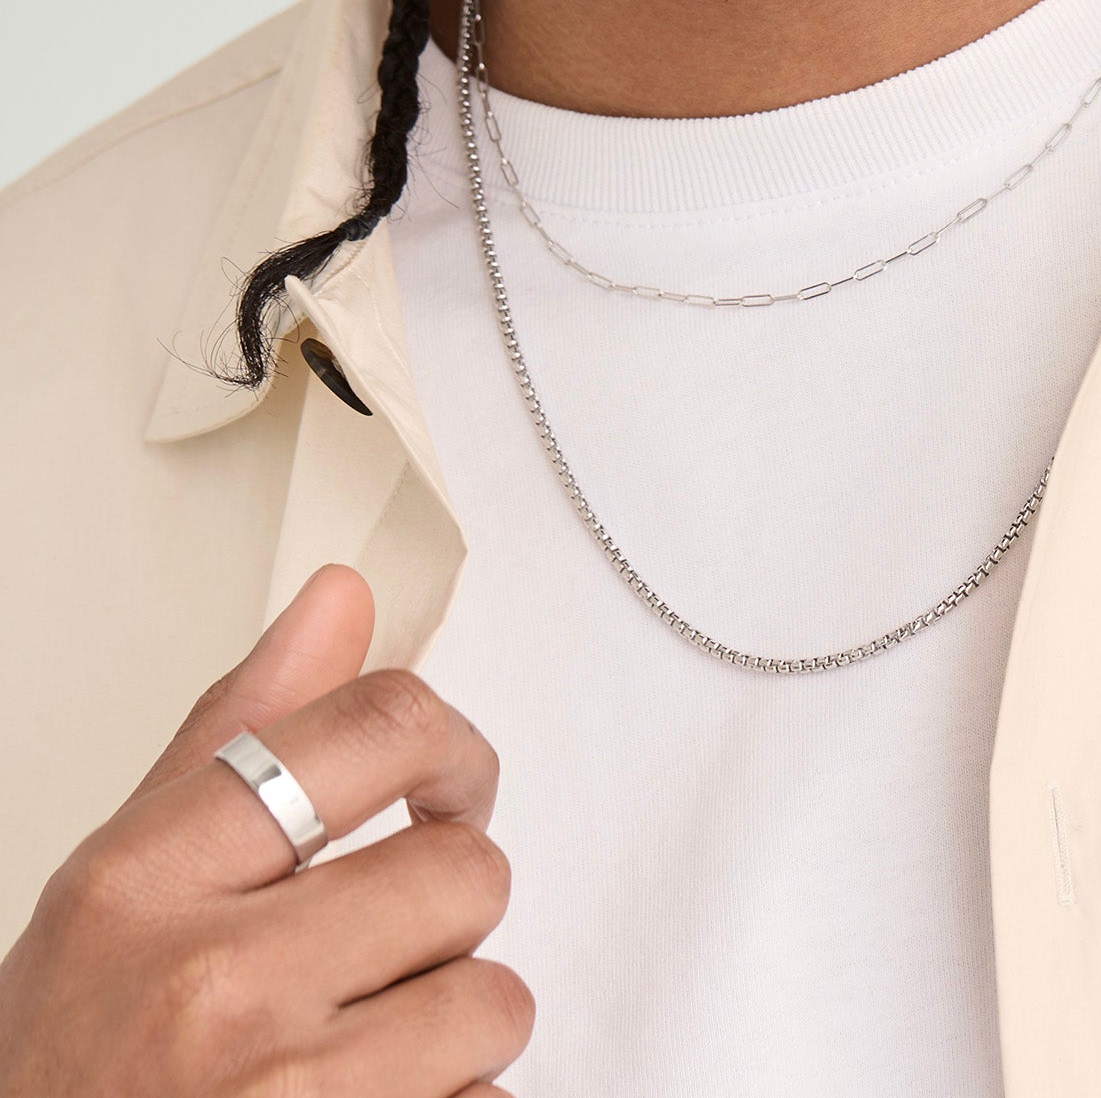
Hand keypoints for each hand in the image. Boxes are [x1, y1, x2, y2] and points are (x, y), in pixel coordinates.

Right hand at [0, 565, 531, 1095]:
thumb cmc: (67, 1066)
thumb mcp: (121, 886)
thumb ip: (241, 733)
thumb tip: (343, 594)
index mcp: (150, 881)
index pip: (379, 728)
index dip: (454, 749)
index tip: (452, 784)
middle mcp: (213, 983)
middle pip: (465, 871)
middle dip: (443, 915)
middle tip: (374, 957)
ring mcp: (284, 1096)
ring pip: (493, 1000)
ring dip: (452, 1029)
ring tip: (360, 1055)